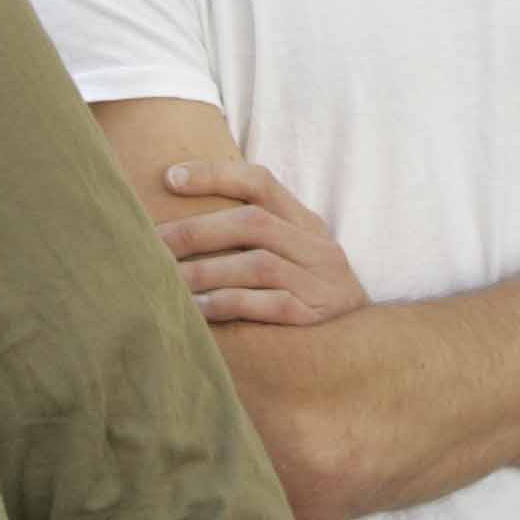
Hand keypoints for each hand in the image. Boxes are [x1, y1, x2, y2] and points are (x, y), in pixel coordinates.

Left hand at [156, 160, 371, 325]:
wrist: (365, 344)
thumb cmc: (309, 294)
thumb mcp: (294, 254)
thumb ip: (253, 235)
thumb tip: (182, 222)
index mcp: (304, 221)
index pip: (260, 182)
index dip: (215, 174)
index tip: (169, 177)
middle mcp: (315, 245)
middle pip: (253, 222)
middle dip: (198, 230)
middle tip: (153, 242)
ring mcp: (319, 280)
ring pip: (258, 265)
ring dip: (207, 271)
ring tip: (167, 279)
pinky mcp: (316, 316)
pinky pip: (270, 305)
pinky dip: (230, 304)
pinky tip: (198, 310)